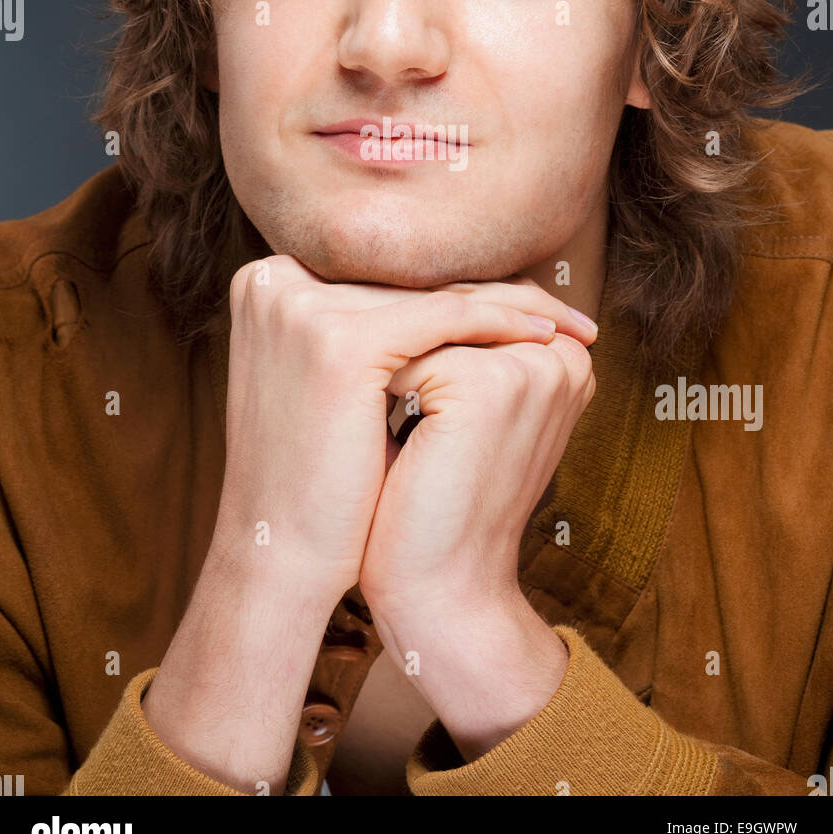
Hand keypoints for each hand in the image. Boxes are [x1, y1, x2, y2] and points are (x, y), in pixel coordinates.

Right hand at [145, 261, 587, 791]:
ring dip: (511, 307)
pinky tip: (544, 338)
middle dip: (493, 293)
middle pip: (410, 279)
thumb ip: (370, 325)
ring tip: (567, 327)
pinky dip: (501, 325)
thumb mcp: (331, 382)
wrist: (282, 558)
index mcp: (265, 283)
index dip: (459, 286)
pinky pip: (444, 318)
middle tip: (563, 311)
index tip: (523, 302)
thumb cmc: (321, 479)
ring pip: (433, 295)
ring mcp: (299, 308)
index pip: (386, 275)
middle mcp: (271, 280)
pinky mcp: (337, 340)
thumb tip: (449, 288)